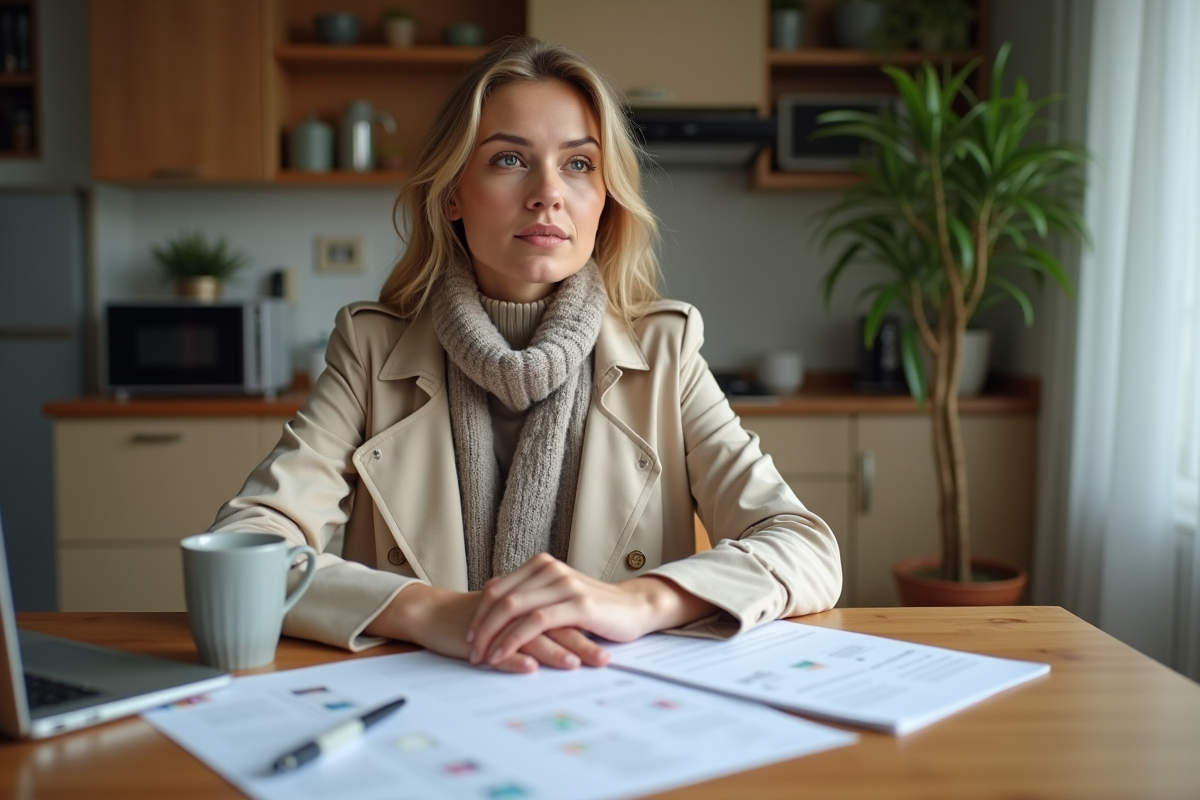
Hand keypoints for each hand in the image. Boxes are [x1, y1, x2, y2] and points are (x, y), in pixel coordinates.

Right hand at [365, 583, 605, 672]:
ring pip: (529, 634)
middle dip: (580, 642)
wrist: (435, 613)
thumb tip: (573, 640)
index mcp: (527, 600)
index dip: (587, 629)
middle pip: (554, 624)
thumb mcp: (512, 617)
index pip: (563, 615)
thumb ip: (540, 622)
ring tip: (574, 664)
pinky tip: (530, 667)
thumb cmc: (477, 617)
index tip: (610, 645)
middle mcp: (515, 608)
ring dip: (553, 651)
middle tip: (603, 659)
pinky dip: (515, 656)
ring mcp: (496, 621)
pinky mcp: (476, 635)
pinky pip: (498, 646)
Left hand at [467, 553, 716, 667]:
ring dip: (493, 636)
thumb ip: (532, 597)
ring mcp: (564, 584)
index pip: (497, 587)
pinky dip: (514, 640)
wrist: (635, 609)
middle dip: (481, 627)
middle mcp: (550, 569)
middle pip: (500, 597)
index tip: (471, 636)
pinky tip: (504, 655)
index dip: (479, 613)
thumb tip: (493, 605)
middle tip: (471, 651)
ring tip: (483, 658)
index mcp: (542, 565)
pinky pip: (535, 622)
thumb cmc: (595, 609)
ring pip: (513, 608)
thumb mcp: (558, 597)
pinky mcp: (577, 604)